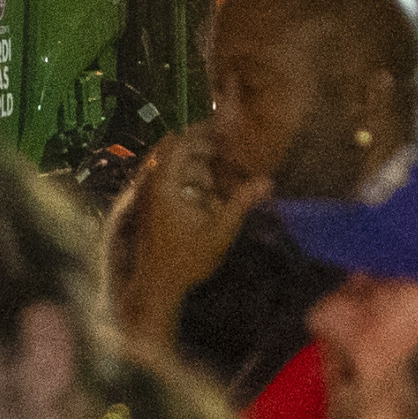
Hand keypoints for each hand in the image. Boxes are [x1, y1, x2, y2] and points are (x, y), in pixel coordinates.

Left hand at [114, 122, 268, 341]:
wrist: (157, 288)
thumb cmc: (187, 259)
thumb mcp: (219, 231)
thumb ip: (241, 202)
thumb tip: (267, 181)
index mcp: (164, 186)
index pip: (177, 144)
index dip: (199, 133)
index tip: (223, 129)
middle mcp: (153, 187)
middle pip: (173, 152)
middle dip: (200, 148)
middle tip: (226, 150)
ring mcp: (150, 199)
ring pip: (170, 167)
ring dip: (194, 165)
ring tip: (219, 171)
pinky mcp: (152, 210)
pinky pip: (168, 182)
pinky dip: (187, 179)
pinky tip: (207, 192)